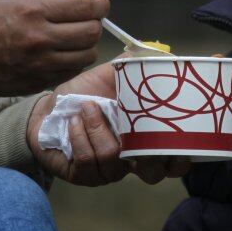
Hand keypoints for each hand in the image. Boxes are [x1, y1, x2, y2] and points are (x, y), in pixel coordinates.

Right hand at [0, 0, 109, 96]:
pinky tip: (62, 54)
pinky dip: (74, 61)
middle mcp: (41, 38)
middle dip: (94, 24)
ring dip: (87, 46)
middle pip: (92, 33)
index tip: (98, 6)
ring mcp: (41, 64)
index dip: (101, 5)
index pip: (88, 8)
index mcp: (36, 11)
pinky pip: (73, 71)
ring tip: (74, 40)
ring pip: (88, 55)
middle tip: (85, 22)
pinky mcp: (40, 82)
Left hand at [26, 61, 190, 185]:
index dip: (181, 156)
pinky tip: (74, 120)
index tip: (177, 136)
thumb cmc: (88, 93)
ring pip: (114, 158)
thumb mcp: (115, 75)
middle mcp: (132, 161)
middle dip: (145, 154)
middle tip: (132, 127)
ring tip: (88, 107)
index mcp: (148, 140)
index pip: (176, 161)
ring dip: (98, 128)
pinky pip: (88, 159)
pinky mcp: (85, 176)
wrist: (49, 109)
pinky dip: (80, 135)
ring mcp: (109, 172)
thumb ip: (139, 66)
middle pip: (153, 174)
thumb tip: (164, 54)